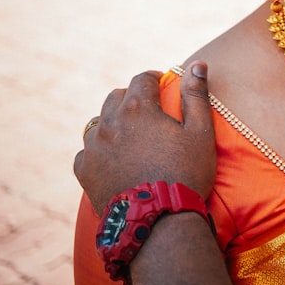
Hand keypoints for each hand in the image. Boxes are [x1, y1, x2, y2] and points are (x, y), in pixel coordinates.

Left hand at [73, 61, 216, 213]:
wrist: (158, 221)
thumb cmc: (186, 173)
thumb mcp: (200, 132)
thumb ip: (196, 95)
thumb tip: (198, 62)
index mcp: (139, 108)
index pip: (142, 79)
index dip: (154, 79)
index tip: (162, 86)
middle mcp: (110, 122)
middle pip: (117, 97)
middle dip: (133, 98)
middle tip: (149, 112)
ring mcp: (93, 147)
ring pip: (99, 123)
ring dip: (114, 123)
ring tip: (131, 137)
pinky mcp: (84, 170)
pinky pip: (86, 151)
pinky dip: (99, 150)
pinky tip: (114, 160)